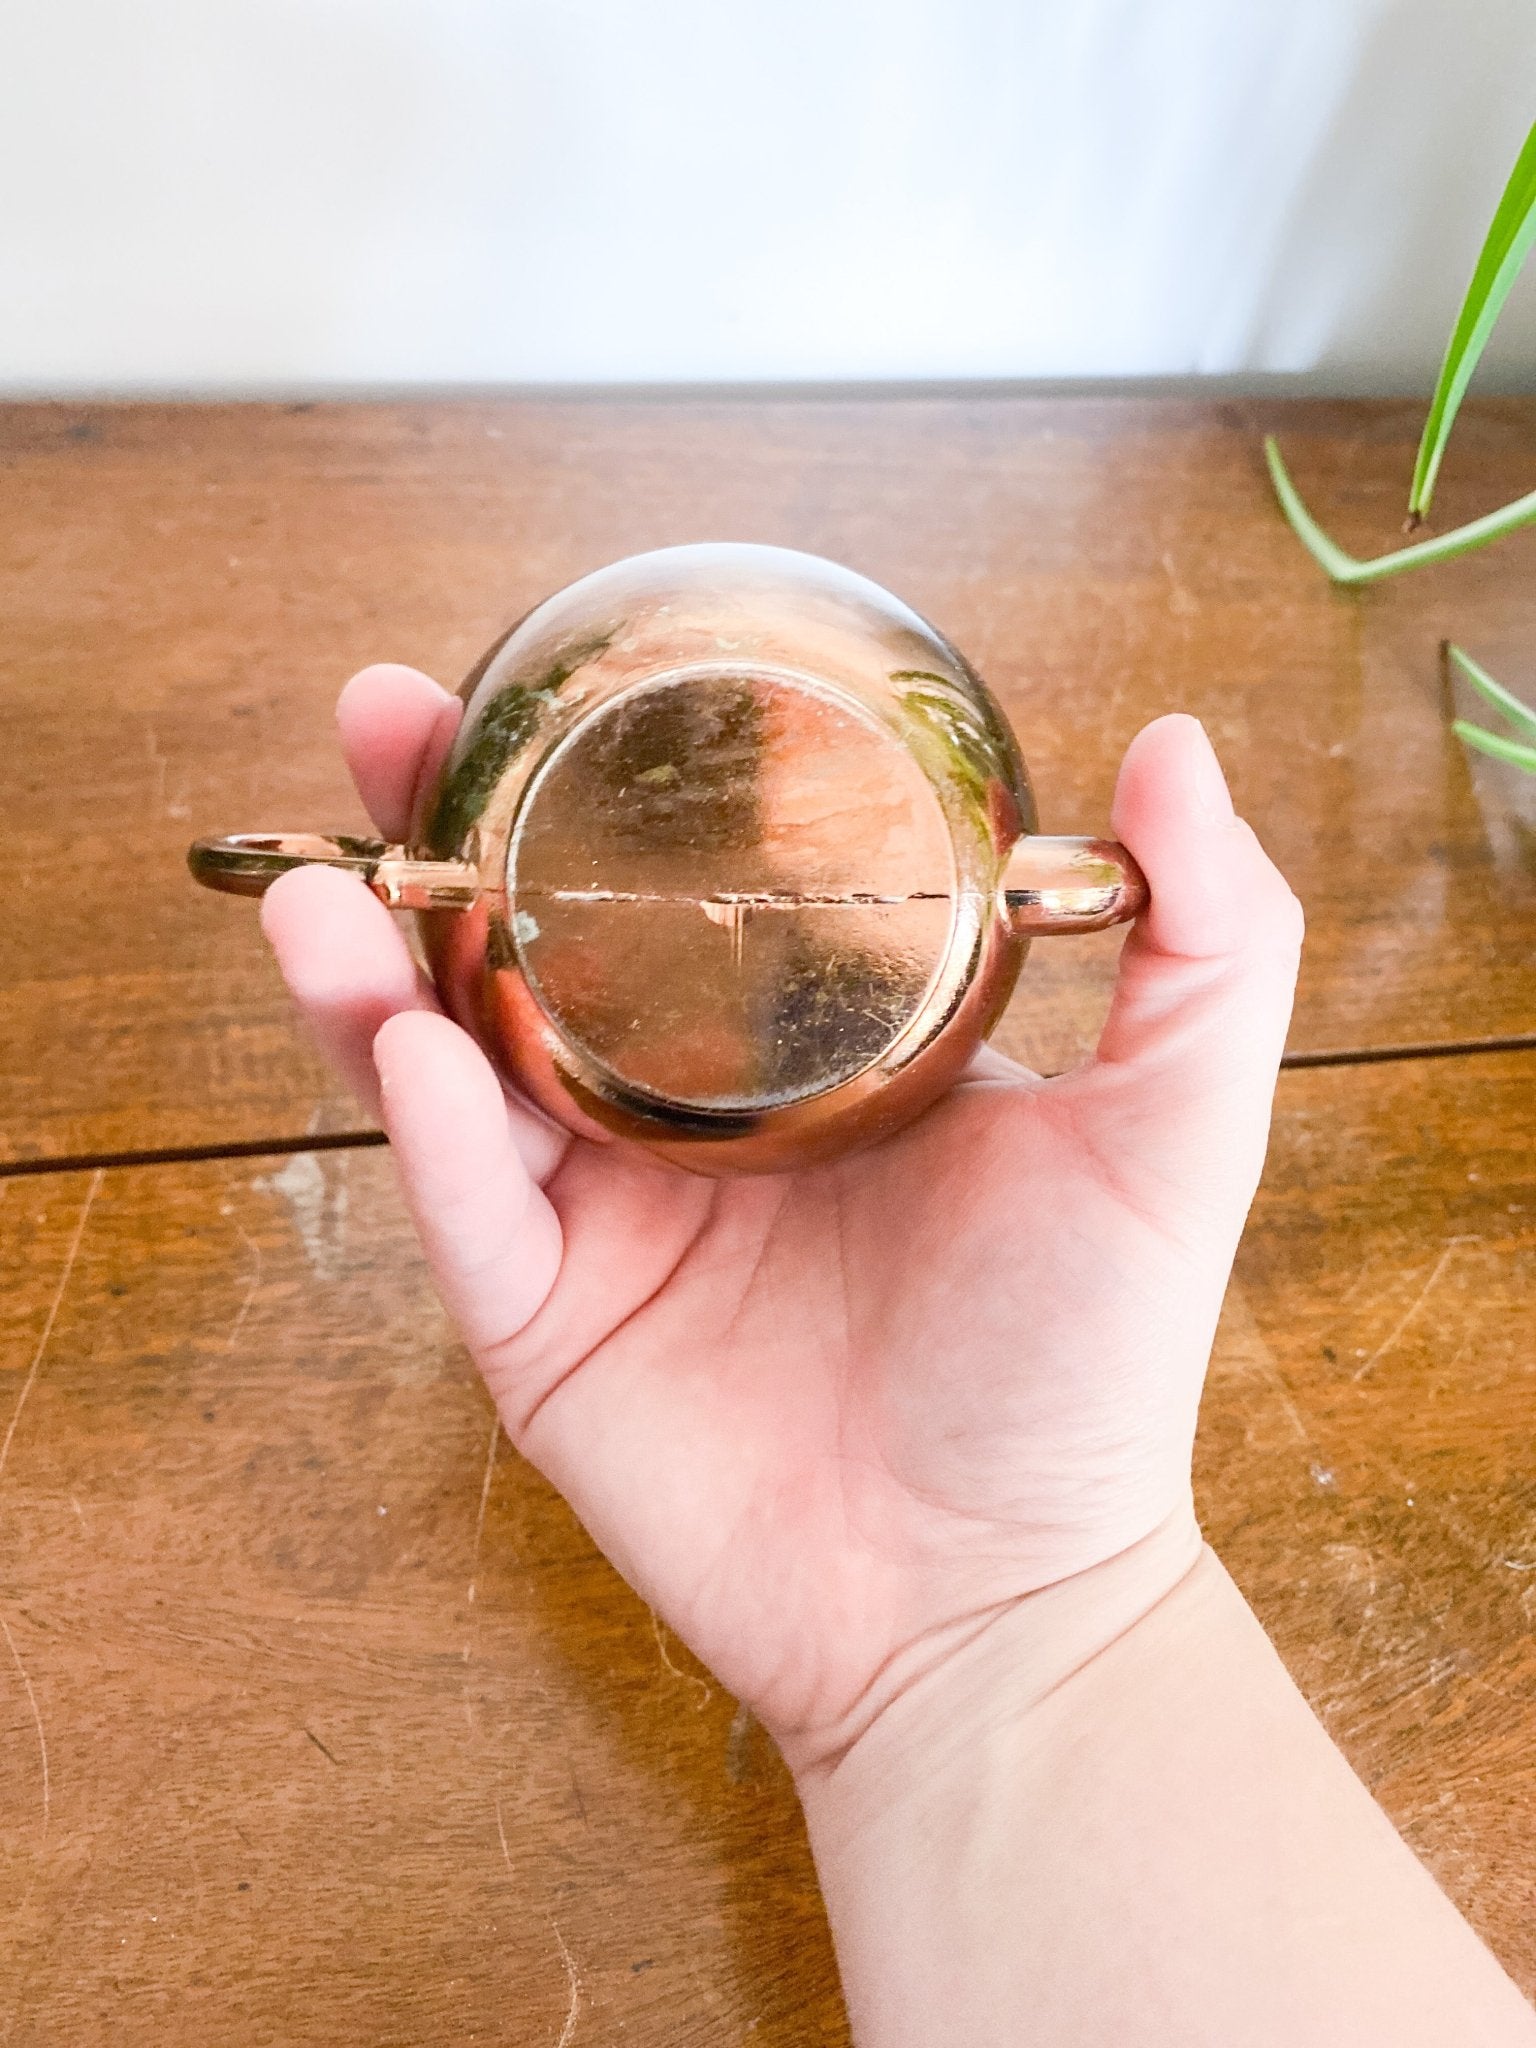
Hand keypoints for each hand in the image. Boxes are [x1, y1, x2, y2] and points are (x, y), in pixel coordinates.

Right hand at [262, 665, 1301, 1768]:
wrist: (1002, 1597)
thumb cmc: (1086, 1371)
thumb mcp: (1172, 1129)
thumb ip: (1205, 938)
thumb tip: (1175, 742)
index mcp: (797, 1048)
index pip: (675, 882)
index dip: (604, 778)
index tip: (554, 677)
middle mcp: (678, 1116)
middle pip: (523, 947)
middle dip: (440, 833)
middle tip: (388, 727)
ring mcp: (600, 1222)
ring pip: (450, 1068)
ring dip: (371, 970)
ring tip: (329, 885)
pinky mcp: (545, 1334)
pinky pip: (469, 1213)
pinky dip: (431, 1130)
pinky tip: (412, 1048)